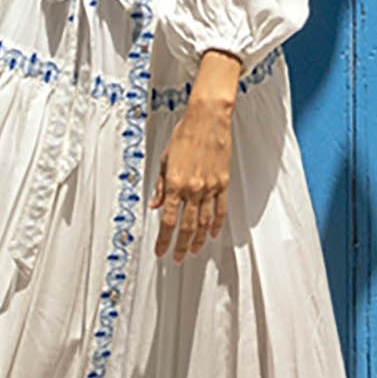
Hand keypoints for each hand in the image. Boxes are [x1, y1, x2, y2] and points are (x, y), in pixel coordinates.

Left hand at [154, 53, 240, 260]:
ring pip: (204, 222)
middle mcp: (192, 189)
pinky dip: (216, 225)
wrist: (207, 119)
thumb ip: (160, 185)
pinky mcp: (222, 183)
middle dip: (179, 245)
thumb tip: (154, 205)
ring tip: (192, 251)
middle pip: (186, 226)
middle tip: (176, 258)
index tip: (160, 251)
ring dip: (197, 240)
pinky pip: (220, 209)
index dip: (163, 239)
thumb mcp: (165, 159)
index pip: (167, 220)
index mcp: (175, 183)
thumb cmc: (185, 134)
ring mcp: (209, 187)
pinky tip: (212, 234)